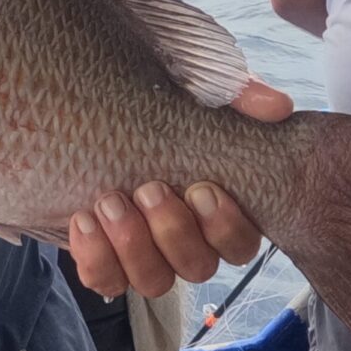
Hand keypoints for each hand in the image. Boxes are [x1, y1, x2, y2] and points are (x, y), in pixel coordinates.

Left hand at [67, 76, 293, 297]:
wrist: (73, 78)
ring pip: (154, 281)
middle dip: (174, 233)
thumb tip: (277, 108)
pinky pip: (103, 278)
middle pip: (197, 267)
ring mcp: (139, 243)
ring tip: (111, 201)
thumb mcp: (186, 68)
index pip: (239, 242)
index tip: (202, 189)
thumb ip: (233, 87)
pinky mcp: (97, 248)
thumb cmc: (143, 75)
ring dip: (135, 247)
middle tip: (150, 188)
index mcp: (213, 197)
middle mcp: (181, 229)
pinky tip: (84, 218)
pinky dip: (95, 257)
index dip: (225, 227)